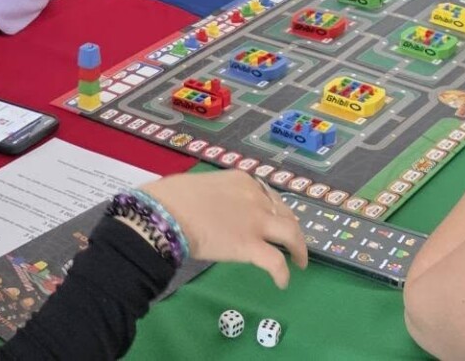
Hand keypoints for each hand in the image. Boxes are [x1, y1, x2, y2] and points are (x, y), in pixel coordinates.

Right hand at [141, 169, 308, 286]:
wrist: (164, 212)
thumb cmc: (170, 197)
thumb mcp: (200, 186)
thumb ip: (215, 196)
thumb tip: (209, 208)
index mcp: (242, 181)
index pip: (267, 196)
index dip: (274, 210)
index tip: (273, 219)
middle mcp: (256, 198)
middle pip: (285, 213)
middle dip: (292, 228)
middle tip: (292, 242)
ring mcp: (256, 222)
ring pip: (291, 234)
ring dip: (299, 248)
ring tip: (299, 262)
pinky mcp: (250, 247)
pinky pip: (275, 262)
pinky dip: (282, 273)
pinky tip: (282, 283)